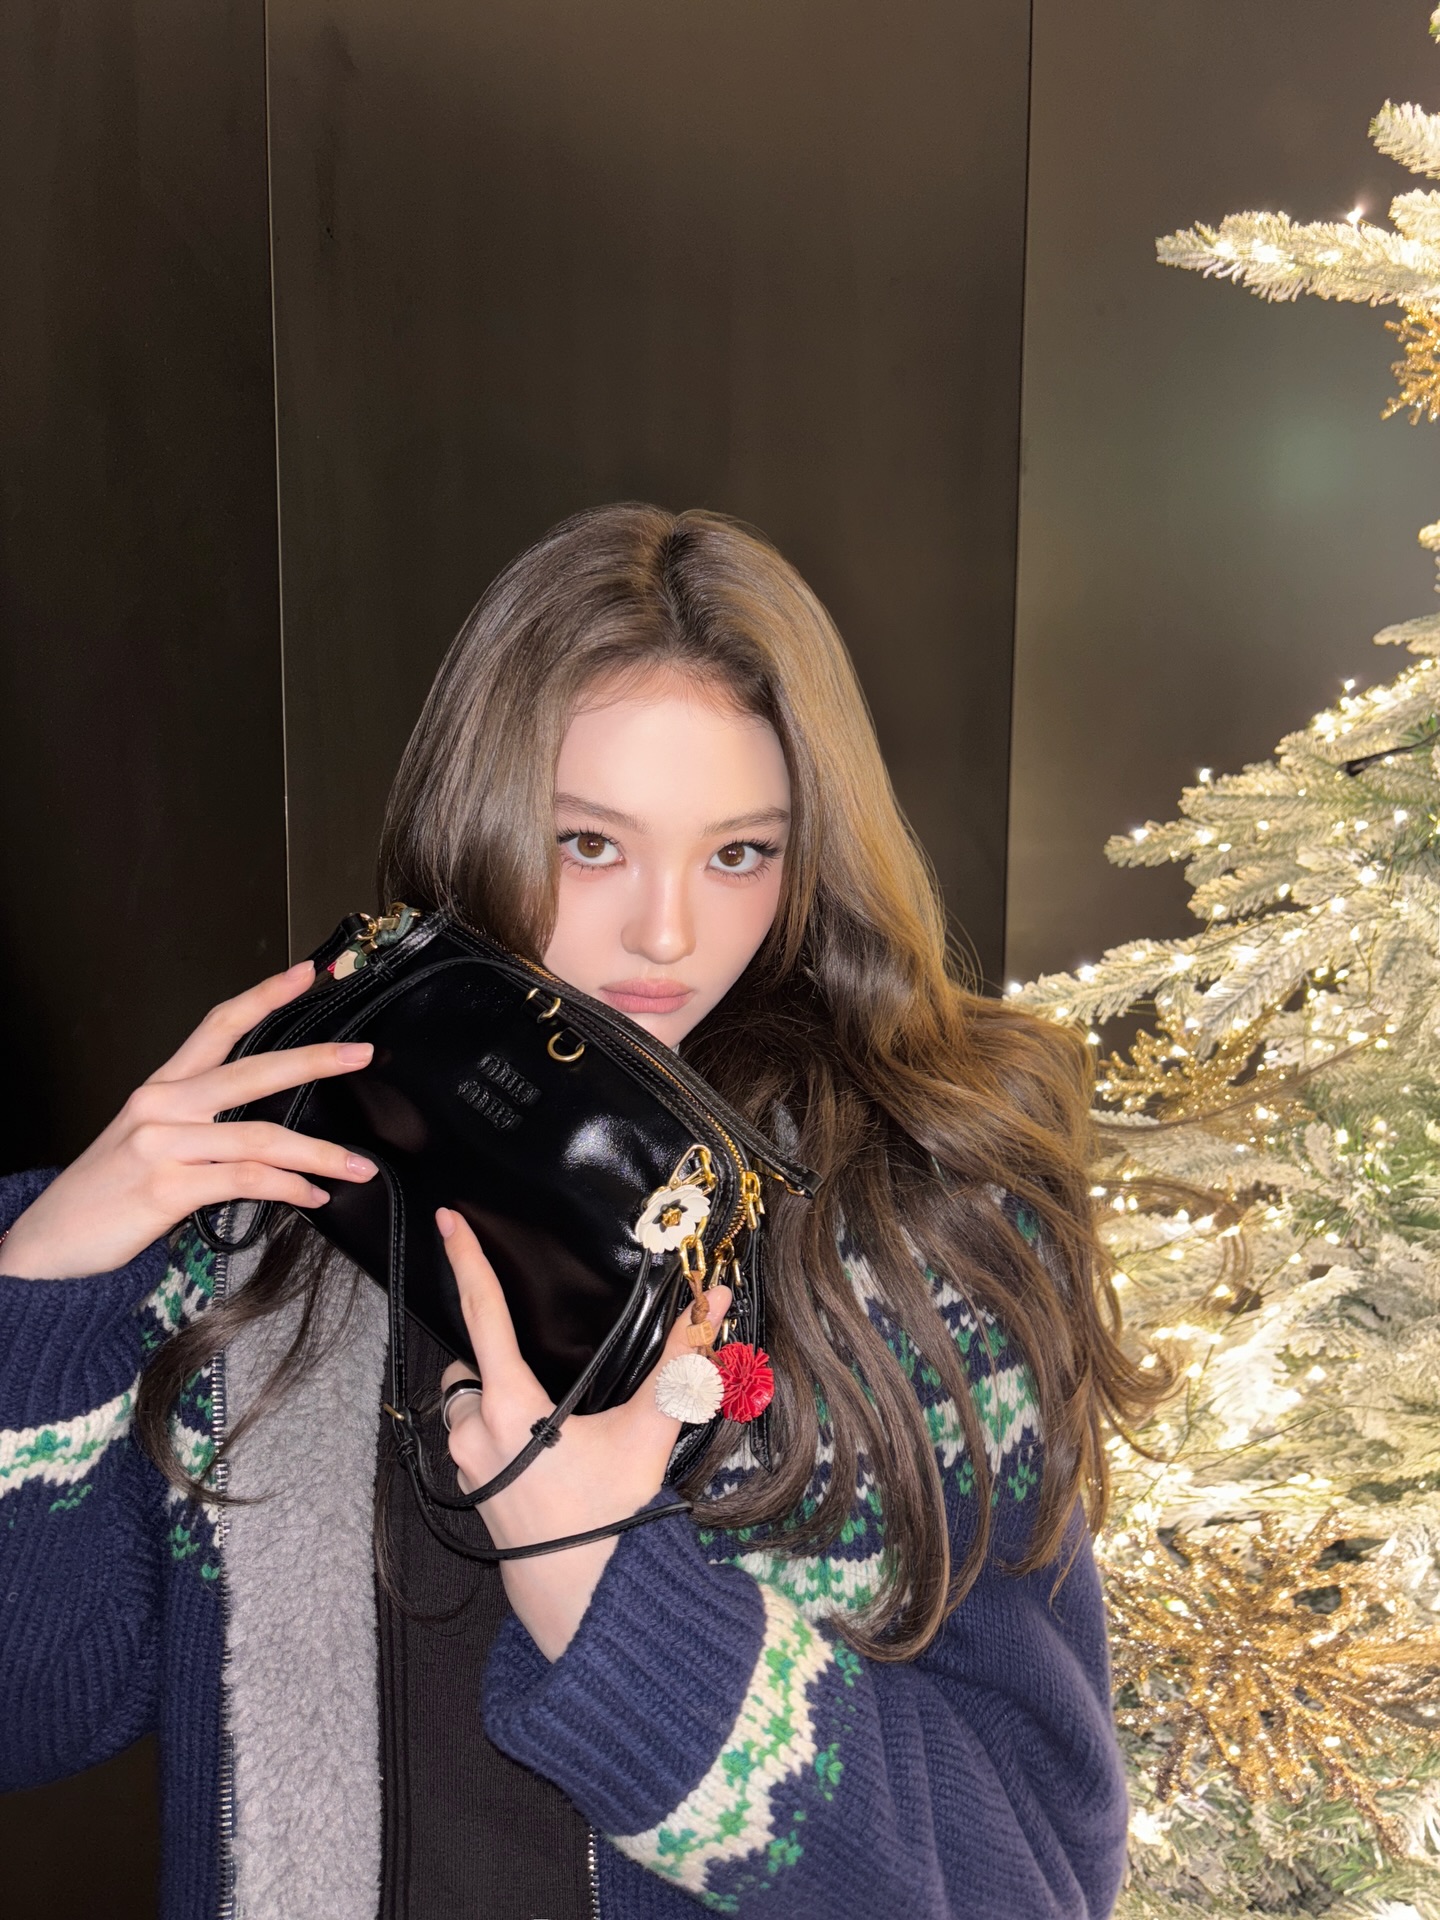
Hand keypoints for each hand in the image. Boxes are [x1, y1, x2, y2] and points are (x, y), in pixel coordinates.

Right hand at [0, 961, 379, 1279]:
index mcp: (162, 1088)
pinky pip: (245, 1182)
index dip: (263, 996)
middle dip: (313, 1061)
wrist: (48, 1244)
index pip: (217, 1025)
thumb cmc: (106, 1194)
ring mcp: (162, 1145)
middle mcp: (162, 1106)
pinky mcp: (165, 1189)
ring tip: (357, 1164)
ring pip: (259, 1137)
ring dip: (319, 1152)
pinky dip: (288, 1189)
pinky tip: (312, 1196)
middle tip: (361, 1054)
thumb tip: (273, 1131)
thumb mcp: (150, 1143)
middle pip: (250, 1072)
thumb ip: (204, 1126)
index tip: (306, 974)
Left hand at [437, 1206, 730, 1659]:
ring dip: (489, 1399)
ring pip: (461, 1407)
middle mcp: (474, 1432)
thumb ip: (682, 1363)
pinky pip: (466, 1443)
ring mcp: (467, 1468)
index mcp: (509, 1406)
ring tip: (545, 1419)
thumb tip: (714, 1301)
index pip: (484, 1315)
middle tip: (542, 1370)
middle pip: (466, 1365)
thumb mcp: (650, 1432)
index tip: (448, 1221)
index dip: (467, 1262)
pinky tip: (537, 1452)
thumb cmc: (614, 1519)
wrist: (588, 1604)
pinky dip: (490, 1434)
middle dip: (492, 1356)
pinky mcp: (471, 1495)